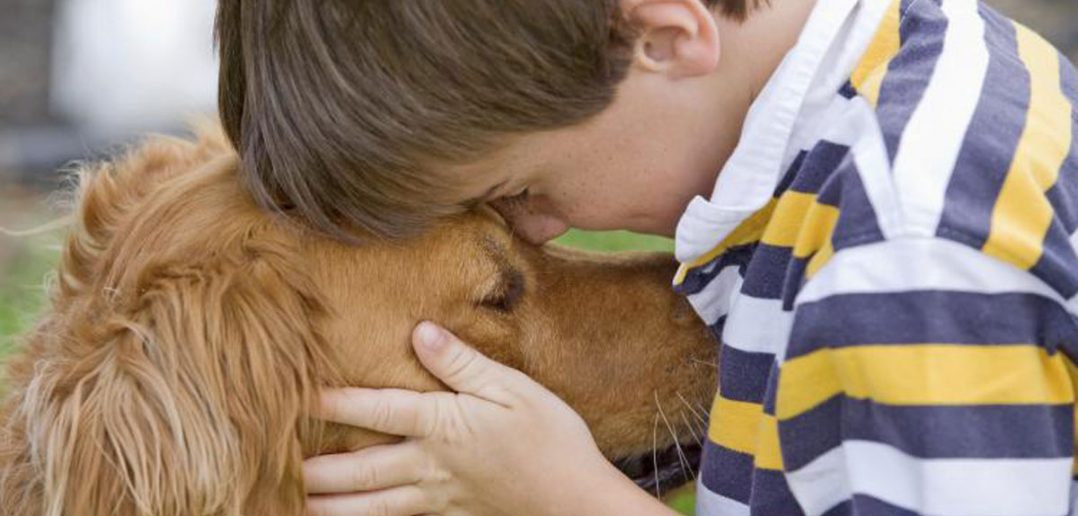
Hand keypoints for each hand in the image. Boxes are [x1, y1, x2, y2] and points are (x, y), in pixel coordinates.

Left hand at [304, 322, 673, 515]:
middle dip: (316, 470)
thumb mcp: (514, 390)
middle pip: (361, 470)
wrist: (577, 500)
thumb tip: (422, 331)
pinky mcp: (450, 515)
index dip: (336, 403)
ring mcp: (438, 497)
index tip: (299, 395)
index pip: (378, 411)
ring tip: (296, 503)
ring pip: (372, 506)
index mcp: (445, 426)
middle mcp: (432, 465)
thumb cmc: (551, 438)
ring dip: (331, 505)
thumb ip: (463, 364)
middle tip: (275, 467)